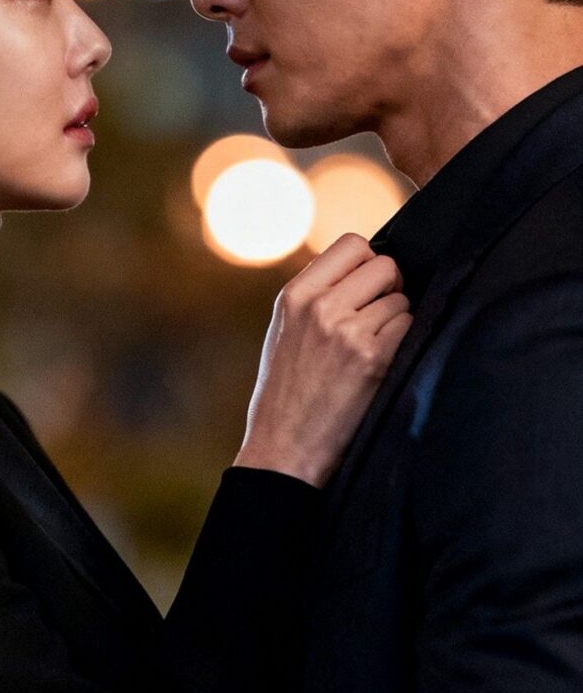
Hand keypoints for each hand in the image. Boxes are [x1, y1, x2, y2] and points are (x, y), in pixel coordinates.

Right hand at [234, 233, 412, 486]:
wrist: (283, 448)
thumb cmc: (286, 392)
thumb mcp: (285, 330)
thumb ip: (317, 295)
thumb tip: (368, 267)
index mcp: (295, 294)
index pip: (353, 244)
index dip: (369, 262)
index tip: (367, 287)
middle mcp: (320, 306)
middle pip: (385, 266)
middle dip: (388, 290)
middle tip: (376, 319)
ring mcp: (347, 331)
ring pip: (401, 301)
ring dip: (396, 323)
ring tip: (370, 351)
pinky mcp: (374, 359)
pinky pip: (409, 329)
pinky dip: (404, 345)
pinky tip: (382, 366)